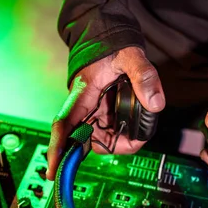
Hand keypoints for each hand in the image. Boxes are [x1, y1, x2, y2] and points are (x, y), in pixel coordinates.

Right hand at [46, 47, 164, 180]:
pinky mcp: (101, 114)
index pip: (64, 124)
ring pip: (100, 139)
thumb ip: (144, 76)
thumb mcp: (131, 55)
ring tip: (142, 127)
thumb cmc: (112, 45)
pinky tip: (137, 126)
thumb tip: (155, 104)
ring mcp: (92, 112)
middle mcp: (83, 107)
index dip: (57, 149)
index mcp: (82, 94)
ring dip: (121, 141)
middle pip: (85, 140)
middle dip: (112, 146)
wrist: (107, 37)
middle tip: (136, 141)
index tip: (52, 170)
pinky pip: (109, 133)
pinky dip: (124, 135)